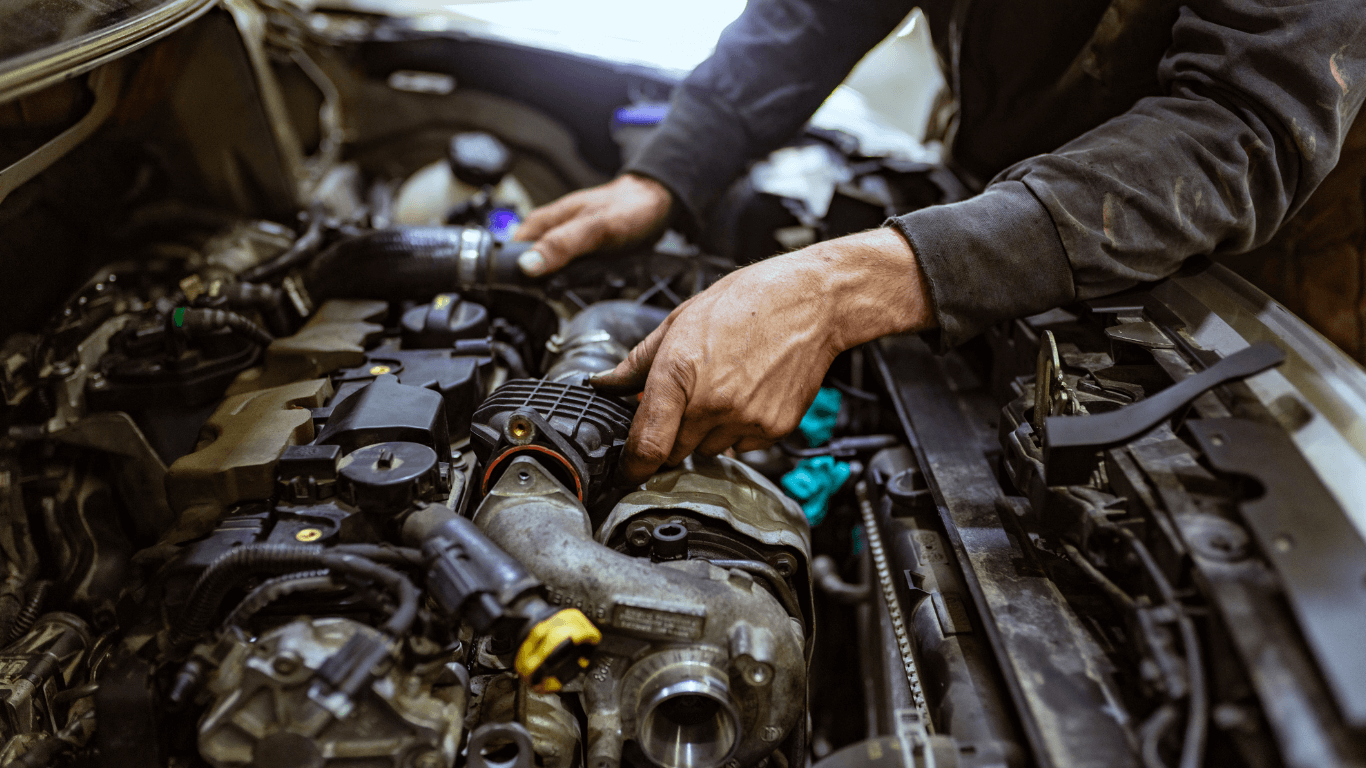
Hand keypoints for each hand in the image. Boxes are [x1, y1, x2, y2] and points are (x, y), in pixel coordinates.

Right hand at [512, 174, 672, 275]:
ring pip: (552, 279)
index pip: (508, 257)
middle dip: (546, 288)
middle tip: (570, 288)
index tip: (531, 294)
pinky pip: (572, 278)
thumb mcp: (594, 228)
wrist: (656, 202)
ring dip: (568, 288)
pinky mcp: (579, 256)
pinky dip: (582, 284)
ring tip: (587, 283)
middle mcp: (547, 234)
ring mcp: (563, 245)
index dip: (515, 279)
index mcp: (540, 224)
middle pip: (530, 273)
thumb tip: (527, 266)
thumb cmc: (627, 207)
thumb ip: (561, 245)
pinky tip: (593, 282)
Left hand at [591, 227, 935, 482]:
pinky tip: (747, 394)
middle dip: (672, 436)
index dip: (633, 466)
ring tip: (724, 389)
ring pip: (708, 450)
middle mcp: (710, 403)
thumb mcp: (679, 321)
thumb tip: (604, 383)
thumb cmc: (746, 302)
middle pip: (675, 452)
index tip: (628, 472)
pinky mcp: (773, 428)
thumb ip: (637, 362)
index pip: (647, 444)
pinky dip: (738, 430)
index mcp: (678, 373)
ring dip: (706, 432)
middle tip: (687, 403)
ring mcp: (744, 419)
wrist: (810, 302)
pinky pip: (741, 446)